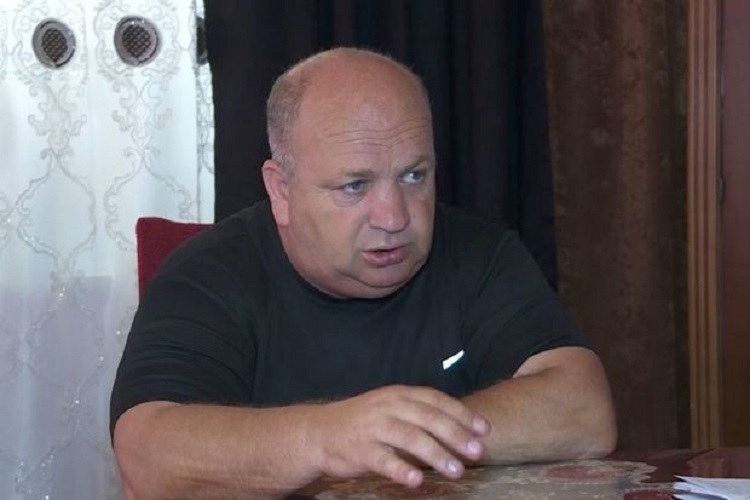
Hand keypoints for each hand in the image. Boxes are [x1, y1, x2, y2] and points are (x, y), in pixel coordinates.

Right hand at [308, 385, 489, 487]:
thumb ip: (419, 414)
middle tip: (478, 452)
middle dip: (456, 435)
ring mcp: (373, 427)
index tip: (484, 429)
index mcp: (399, 394)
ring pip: (410, 438)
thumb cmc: (363, 422)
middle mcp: (388, 406)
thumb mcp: (391, 408)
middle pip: (428, 418)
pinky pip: (383, 460)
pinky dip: (401, 470)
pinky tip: (417, 482)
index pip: (436, 400)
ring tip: (457, 471)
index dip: (462, 413)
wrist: (319, 432)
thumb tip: (461, 429)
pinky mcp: (359, 449)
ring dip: (436, 454)